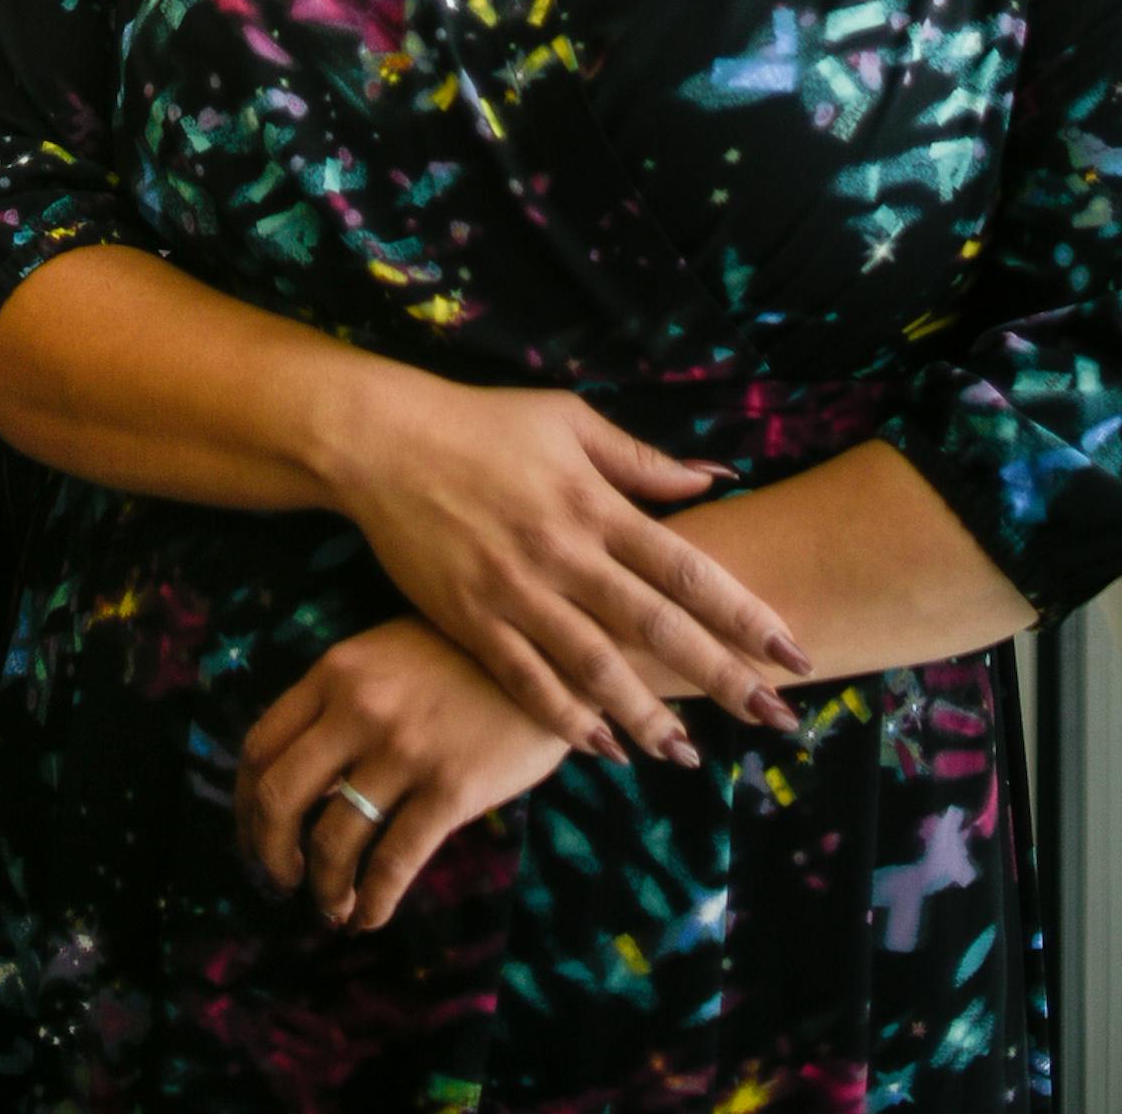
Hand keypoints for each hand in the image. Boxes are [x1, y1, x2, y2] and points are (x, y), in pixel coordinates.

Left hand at [237, 617, 568, 930]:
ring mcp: (404, 750)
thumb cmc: (463, 656)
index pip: (260, 745)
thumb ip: (341, 698)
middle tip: (280, 879)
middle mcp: (358, 708)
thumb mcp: (386, 655)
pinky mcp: (451, 789)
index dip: (245, 802)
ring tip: (331, 907)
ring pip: (333, 840)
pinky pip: (393, 862)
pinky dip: (372, 901)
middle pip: (279, 796)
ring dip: (322, 887)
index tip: (253, 832)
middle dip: (269, 851)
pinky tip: (369, 916)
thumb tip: (300, 770)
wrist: (549, 655)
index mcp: (335, 672)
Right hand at [329, 372, 806, 757]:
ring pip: (595, 667)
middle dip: (721, 677)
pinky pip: (528, 680)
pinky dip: (568, 719)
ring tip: (689, 752)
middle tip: (776, 720)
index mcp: (592, 502)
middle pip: (655, 626)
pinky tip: (604, 746)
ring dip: (648, 715)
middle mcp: (562, 552)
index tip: (791, 650)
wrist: (382, 441)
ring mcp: (515, 591)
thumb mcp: (566, 420)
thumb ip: (640, 458)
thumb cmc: (480, 423)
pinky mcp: (471, 619)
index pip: (684, 567)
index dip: (742, 612)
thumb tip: (714, 478)